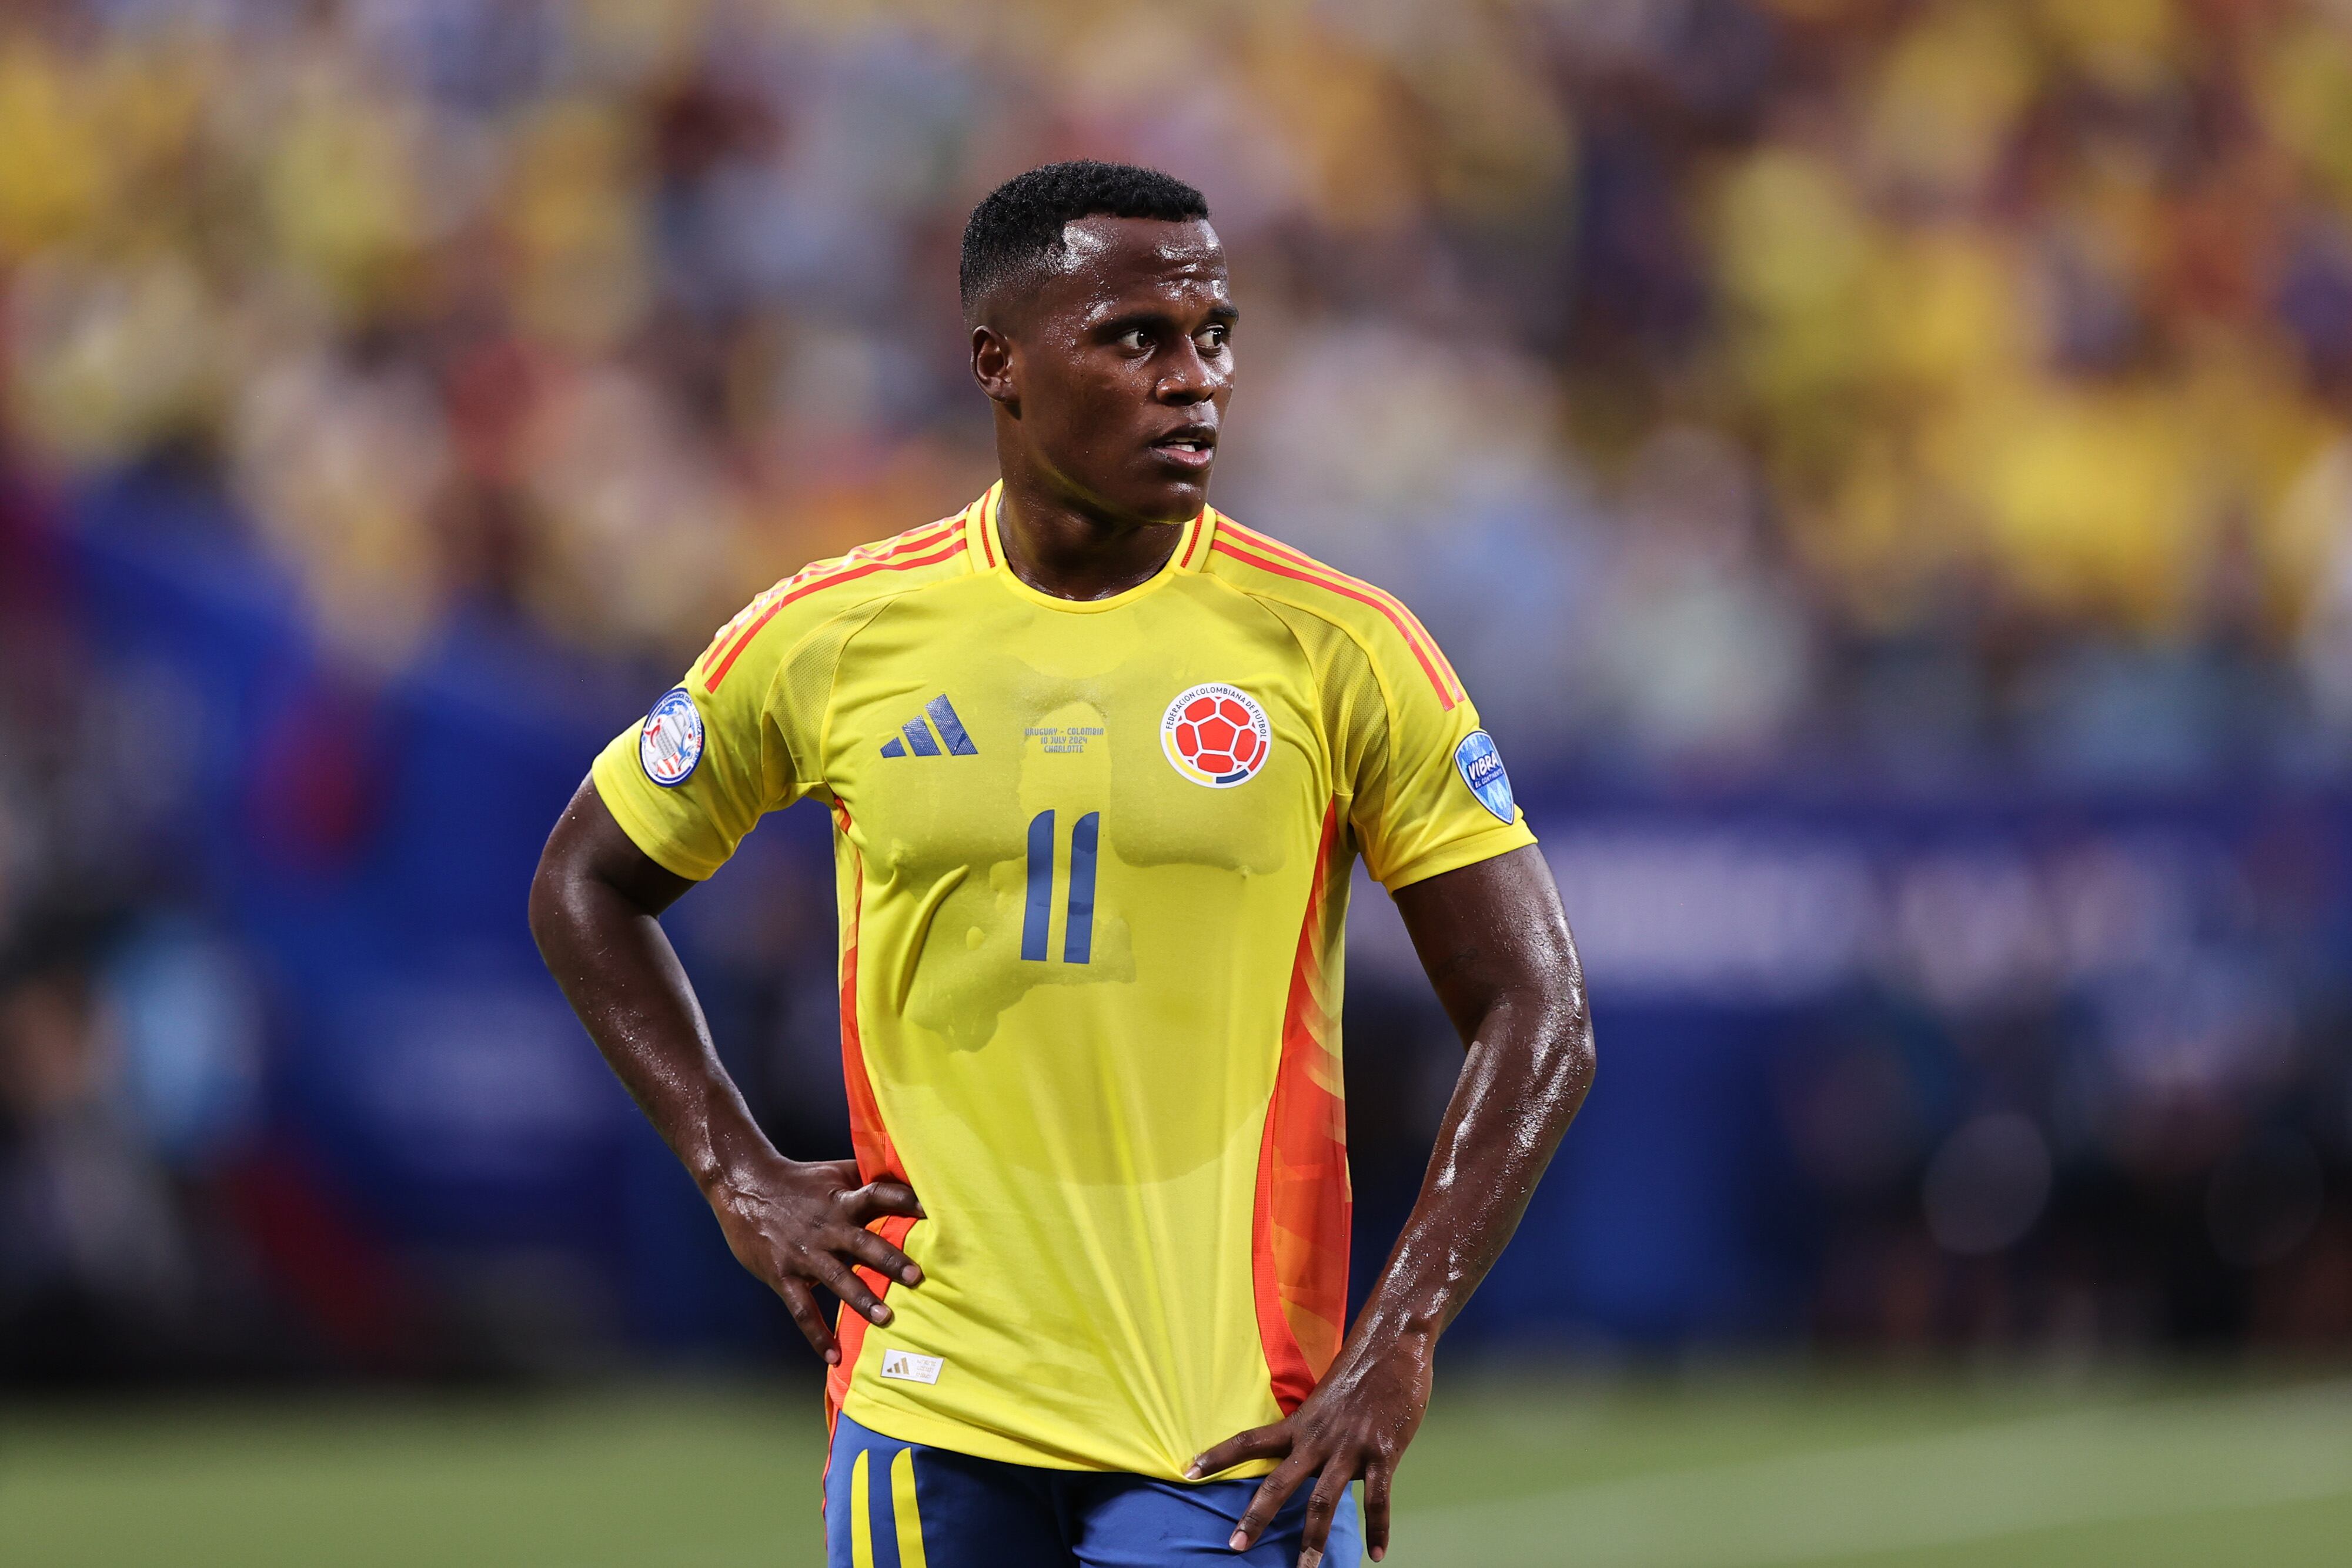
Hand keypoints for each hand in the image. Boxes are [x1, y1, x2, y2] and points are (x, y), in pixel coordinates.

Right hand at [705, 1155, 924, 1363]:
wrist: (744, 1187)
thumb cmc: (798, 1181)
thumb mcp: (833, 1172)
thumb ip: (866, 1176)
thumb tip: (906, 1170)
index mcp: (842, 1201)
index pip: (878, 1195)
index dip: (904, 1199)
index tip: (932, 1211)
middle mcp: (827, 1227)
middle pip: (864, 1242)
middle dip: (890, 1260)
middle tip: (917, 1277)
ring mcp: (805, 1253)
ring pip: (837, 1278)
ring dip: (862, 1299)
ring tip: (887, 1319)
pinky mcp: (783, 1274)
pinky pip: (803, 1309)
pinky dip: (817, 1334)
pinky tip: (834, 1356)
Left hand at [1186, 1327, 1433, 1564]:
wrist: (1394, 1344)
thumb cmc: (1361, 1368)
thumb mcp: (1325, 1398)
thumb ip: (1315, 1429)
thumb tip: (1315, 1458)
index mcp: (1300, 1422)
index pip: (1249, 1440)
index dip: (1217, 1456)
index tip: (1188, 1471)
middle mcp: (1318, 1438)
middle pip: (1279, 1484)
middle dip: (1255, 1518)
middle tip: (1234, 1548)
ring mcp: (1350, 1448)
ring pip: (1324, 1502)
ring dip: (1314, 1541)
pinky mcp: (1382, 1454)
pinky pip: (1378, 1501)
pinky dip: (1378, 1531)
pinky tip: (1376, 1555)